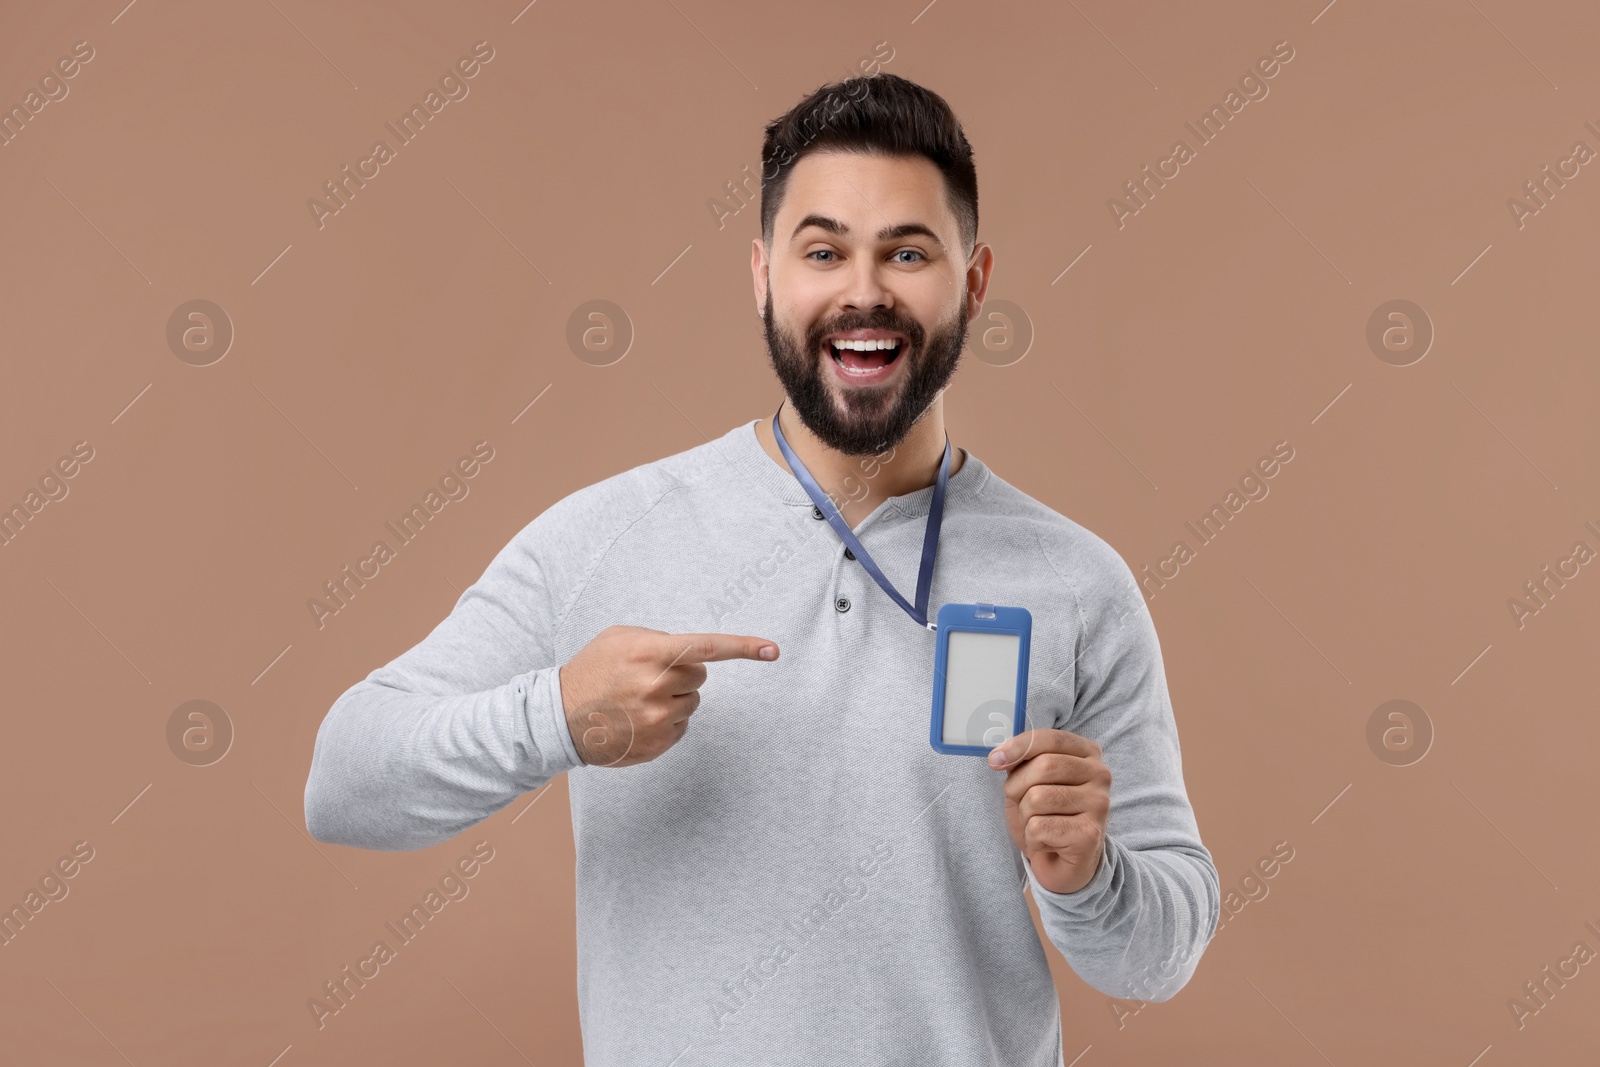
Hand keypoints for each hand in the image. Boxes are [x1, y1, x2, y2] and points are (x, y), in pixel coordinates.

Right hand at [559, 625, 778, 767]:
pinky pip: (682, 727)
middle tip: (650, 677)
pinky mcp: (658, 744)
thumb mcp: (621, 638)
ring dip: (673, 699)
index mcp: (649, 654)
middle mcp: (656, 687)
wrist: (559, 716)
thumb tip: (692, 654)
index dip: (744, 647)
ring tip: (637, 699)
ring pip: (692, 702)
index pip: (707, 648)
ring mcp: (658, 719)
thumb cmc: (592, 670)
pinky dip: (667, 722)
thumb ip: (660, 639)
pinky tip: (637, 719)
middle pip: (700, 676)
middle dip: (682, 674)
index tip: (773, 650)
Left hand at [989, 729, 1110, 894]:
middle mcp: (1100, 775)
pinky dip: (1031, 838)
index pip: (1050, 738)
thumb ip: (1021, 762)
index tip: (994, 760)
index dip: (1018, 746)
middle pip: (1043, 766)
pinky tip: (1046, 843)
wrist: (1062, 863)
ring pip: (1037, 798)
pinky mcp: (1090, 835)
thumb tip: (999, 756)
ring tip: (1038, 824)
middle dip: (1017, 786)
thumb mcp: (1029, 782)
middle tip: (1020, 803)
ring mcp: (1099, 805)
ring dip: (1024, 816)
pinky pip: (1038, 827)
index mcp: (1087, 754)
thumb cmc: (1045, 816)